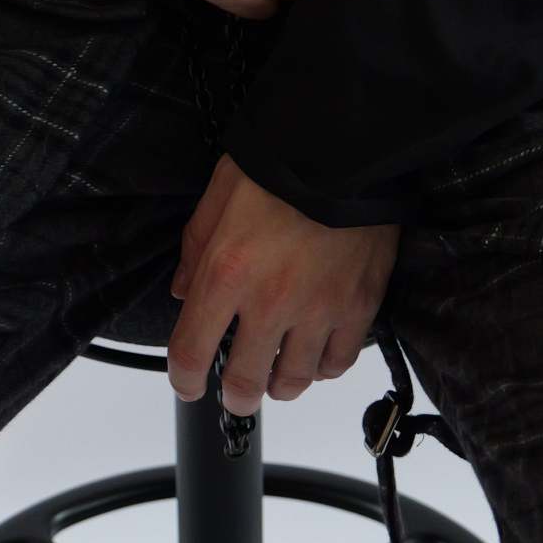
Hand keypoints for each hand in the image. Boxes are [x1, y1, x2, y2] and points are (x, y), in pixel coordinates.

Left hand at [167, 153, 400, 416]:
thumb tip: (184, 292)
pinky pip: (338, 362)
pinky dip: (324, 366)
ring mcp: (318, 308)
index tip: (188, 382)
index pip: (192, 353)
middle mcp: (270, 300)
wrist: (350, 146)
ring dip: (280, 384)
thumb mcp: (222, 189)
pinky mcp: (359, 305)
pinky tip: (316, 352)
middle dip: (235, 396)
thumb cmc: (282, 160)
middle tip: (237, 390)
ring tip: (277, 372)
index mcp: (227, 271)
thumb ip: (197, 244)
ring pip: (294, 381)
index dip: (184, 379)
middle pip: (245, 383)